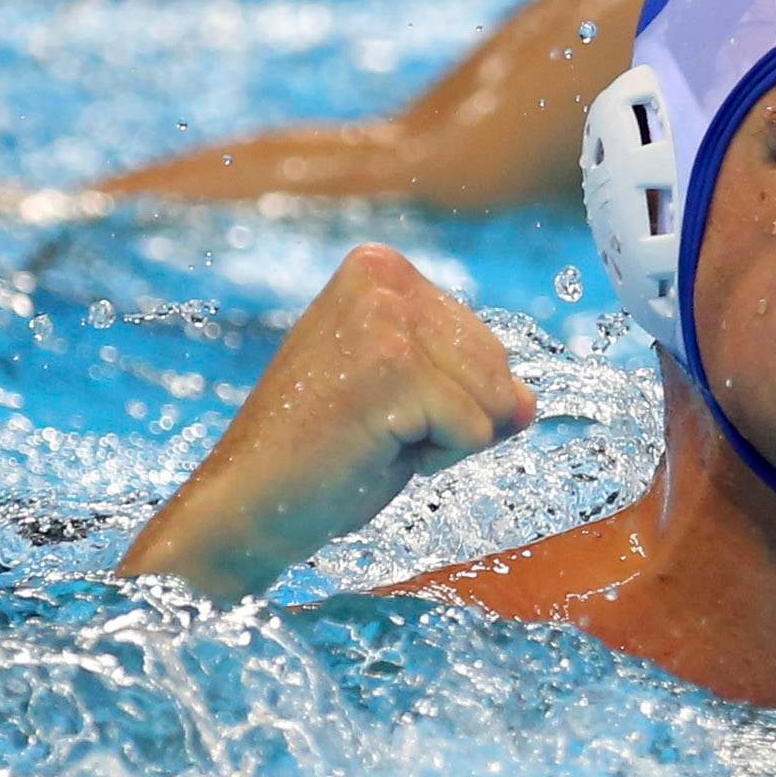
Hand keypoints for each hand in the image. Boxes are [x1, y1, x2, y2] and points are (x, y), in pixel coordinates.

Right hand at [118, 245, 537, 597]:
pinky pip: (474, 432)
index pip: (486, 344)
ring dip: (443, 441)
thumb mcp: (408, 404)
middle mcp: (383, 277)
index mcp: (381, 269)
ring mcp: (385, 318)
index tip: (373, 407)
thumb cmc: (320, 455)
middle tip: (371, 430)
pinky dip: (434, 461)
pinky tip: (369, 452)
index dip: (447, 399)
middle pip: (497, 367)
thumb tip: (527, 403)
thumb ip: (469, 386)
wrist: (248, 507)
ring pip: (494, 400)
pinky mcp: (391, 368)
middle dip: (452, 418)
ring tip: (372, 439)